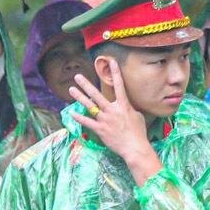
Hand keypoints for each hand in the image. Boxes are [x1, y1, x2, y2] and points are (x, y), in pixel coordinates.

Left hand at [68, 60, 160, 179]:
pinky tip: (72, 113)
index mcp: (123, 105)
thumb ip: (128, 109)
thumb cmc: (138, 132)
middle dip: (86, 84)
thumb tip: (125, 105)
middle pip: (97, 94)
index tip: (112, 62)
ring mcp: (105, 119)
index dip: (116, 73)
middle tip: (77, 76)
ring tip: (71, 89)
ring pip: (90, 106)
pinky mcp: (100, 129)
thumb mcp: (137, 116)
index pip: (119, 86)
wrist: (134, 147)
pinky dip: (79, 118)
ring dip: (79, 97)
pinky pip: (87, 122)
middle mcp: (112, 110)